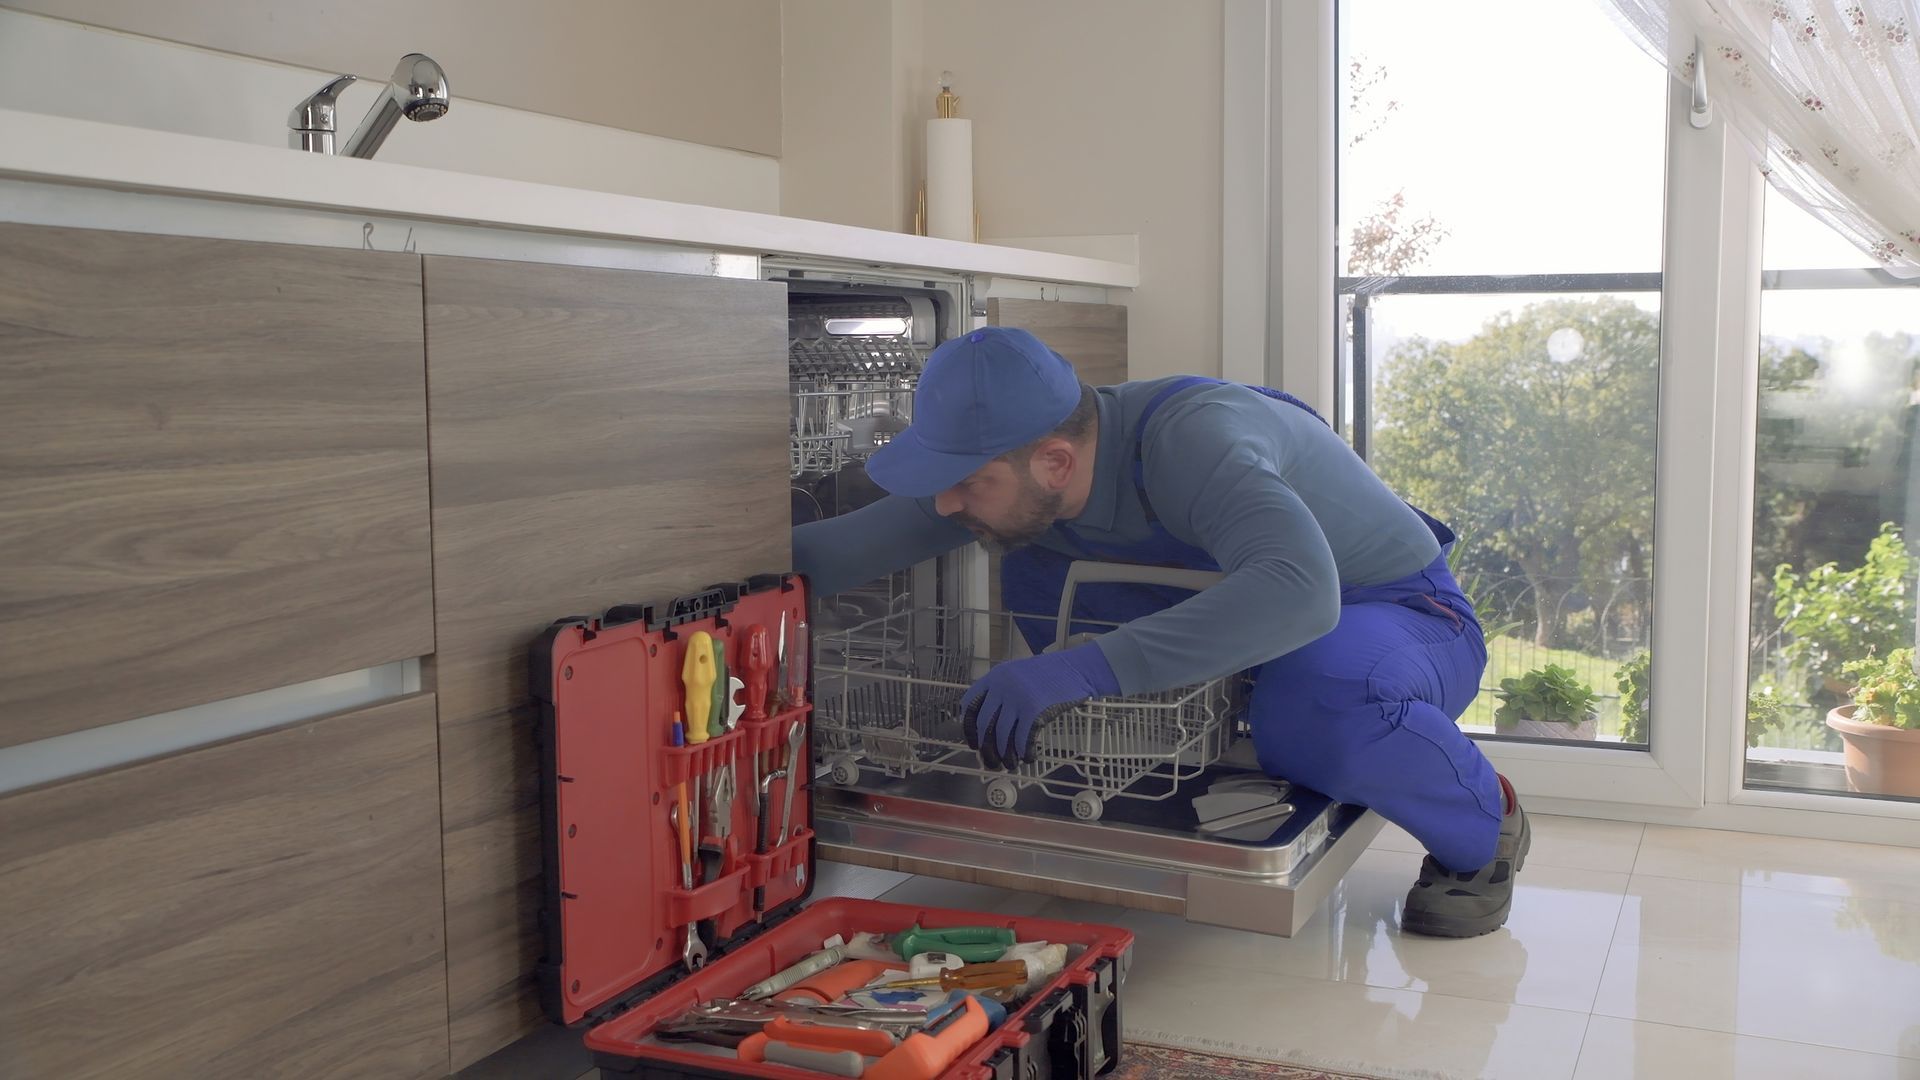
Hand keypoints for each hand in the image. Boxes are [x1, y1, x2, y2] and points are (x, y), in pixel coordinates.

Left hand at [961, 644, 1120, 767]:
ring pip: (1001, 735)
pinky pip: (1022, 739)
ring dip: (1005, 755)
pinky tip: (1028, 758)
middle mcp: (1002, 686)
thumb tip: (989, 728)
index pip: (969, 704)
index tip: (975, 744)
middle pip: (983, 724)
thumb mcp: (1018, 675)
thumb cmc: (1050, 675)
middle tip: (992, 763)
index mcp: (995, 676)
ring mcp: (1017, 697)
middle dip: (986, 749)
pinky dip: (1024, 753)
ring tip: (1011, 765)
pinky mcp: (1034, 709)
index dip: (969, 728)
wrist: (1077, 669)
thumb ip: (1002, 693)